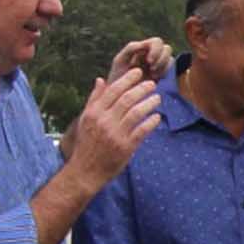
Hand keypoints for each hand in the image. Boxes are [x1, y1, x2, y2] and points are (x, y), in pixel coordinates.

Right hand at [67, 69, 162, 184]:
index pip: (113, 90)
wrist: (85, 170)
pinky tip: (157, 116)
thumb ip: (94, 99)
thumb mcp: (85, 119)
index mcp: (93, 113)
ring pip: (136, 113)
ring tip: (157, 98)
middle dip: (142, 89)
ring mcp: (115, 134)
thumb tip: (100, 80)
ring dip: (149, 103)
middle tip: (152, 84)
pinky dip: (151, 122)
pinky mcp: (126, 147)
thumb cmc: (87, 143)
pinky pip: (142, 130)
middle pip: (127, 99)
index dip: (127, 79)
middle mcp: (104, 121)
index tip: (138, 72)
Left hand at [108, 37, 171, 83]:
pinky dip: (164, 72)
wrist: (117, 95)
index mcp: (141, 48)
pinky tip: (154, 79)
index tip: (149, 61)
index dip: (156, 49)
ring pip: (170, 58)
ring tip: (152, 75)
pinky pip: (170, 68)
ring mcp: (156, 63)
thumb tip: (142, 43)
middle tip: (152, 69)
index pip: (157, 42)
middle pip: (166, 48)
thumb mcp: (120, 61)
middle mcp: (150, 54)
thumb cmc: (116, 77)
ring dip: (163, 65)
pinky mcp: (160, 74)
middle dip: (162, 58)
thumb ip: (130, 49)